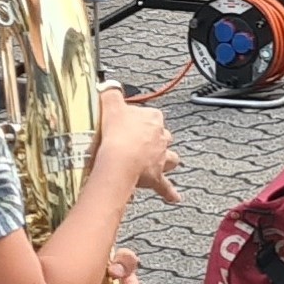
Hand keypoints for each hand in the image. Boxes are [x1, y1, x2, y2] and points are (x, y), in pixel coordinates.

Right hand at [93, 88, 180, 204]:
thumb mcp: (110, 105)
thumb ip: (111, 93)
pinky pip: (165, 186)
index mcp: (152, 118)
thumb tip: (109, 85)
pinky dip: (169, 192)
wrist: (118, 160)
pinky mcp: (155, 177)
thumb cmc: (115, 134)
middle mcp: (160, 137)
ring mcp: (159, 158)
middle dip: (154, 140)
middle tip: (140, 144)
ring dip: (165, 160)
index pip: (148, 115)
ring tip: (159, 163)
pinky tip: (174, 197)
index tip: (127, 122)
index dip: (137, 119)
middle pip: (161, 136)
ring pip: (170, 158)